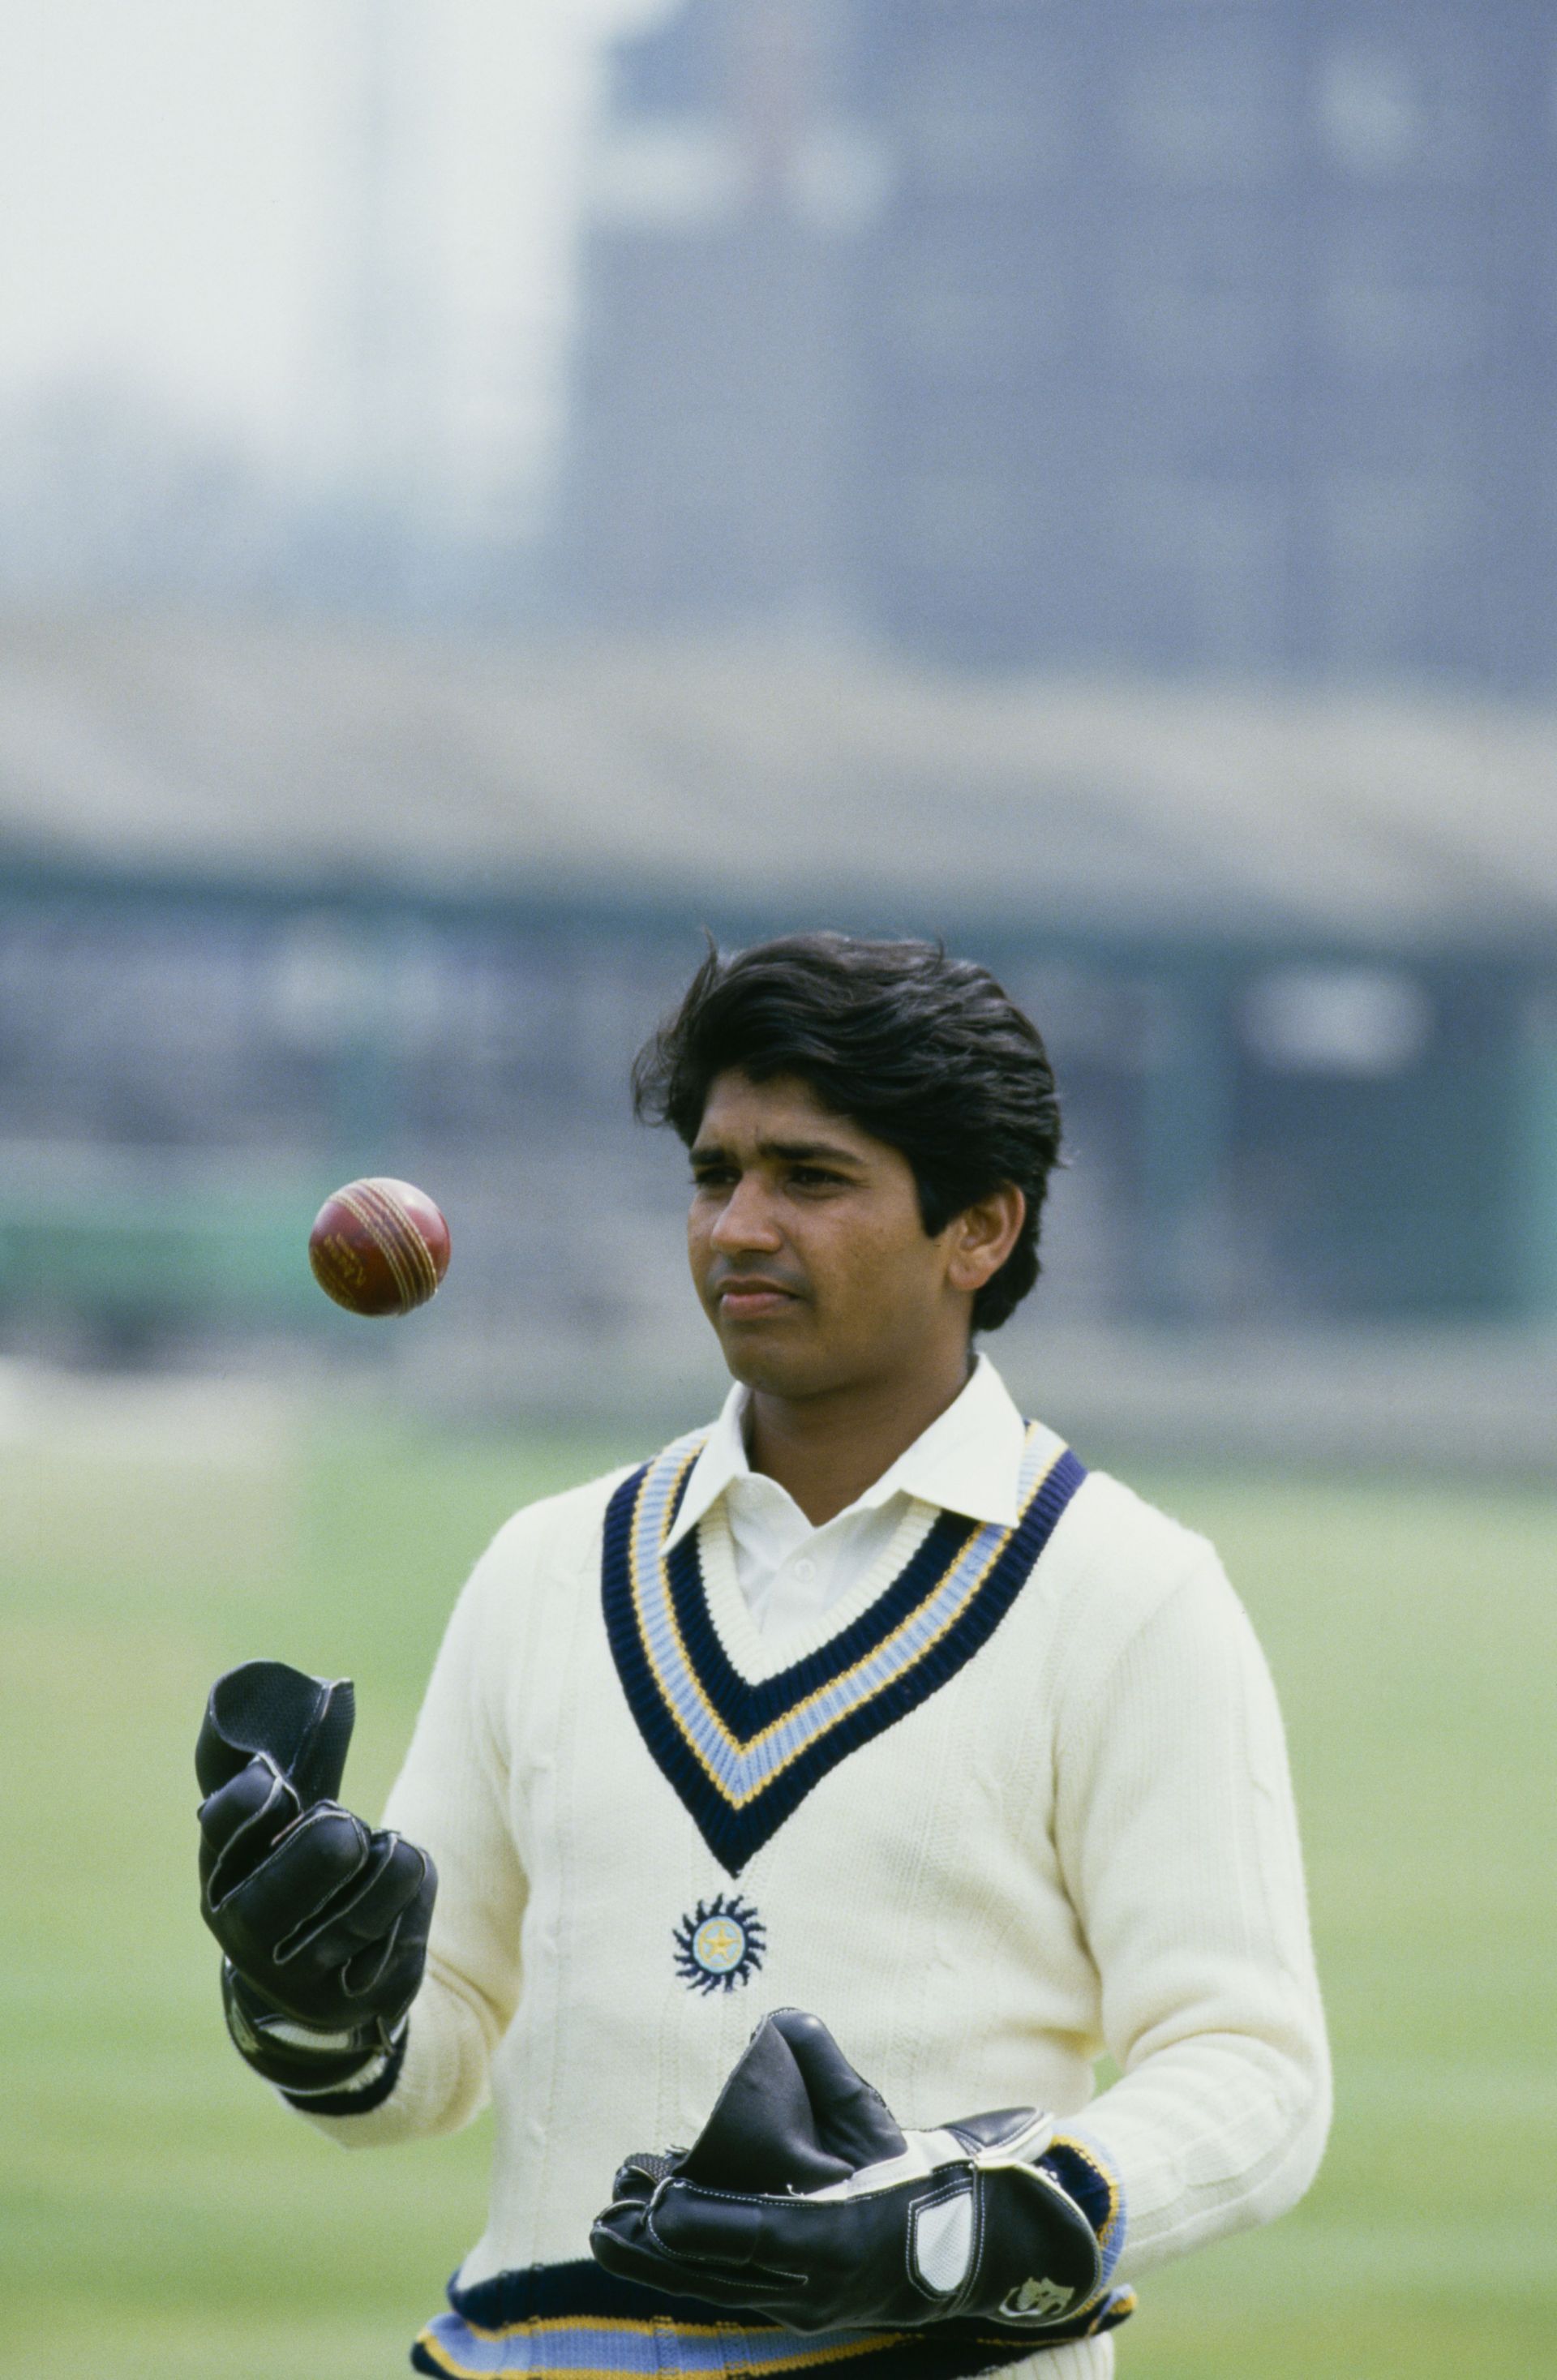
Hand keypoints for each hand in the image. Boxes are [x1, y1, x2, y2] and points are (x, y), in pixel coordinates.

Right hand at [195, 1660, 434, 2088]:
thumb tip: (333, 1690)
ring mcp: (305, 1978)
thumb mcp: (281, 1827)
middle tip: (348, 1829)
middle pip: (290, 1885)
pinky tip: (404, 1897)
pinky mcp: (363, 2000)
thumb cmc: (294, 1876)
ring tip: (391, 1852)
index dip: (248, 1805)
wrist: (310, 1987)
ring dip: (392, 1865)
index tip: (276, 1780)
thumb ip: (298, 1762)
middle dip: (325, 1850)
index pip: (223, 1833)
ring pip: (371, 1900)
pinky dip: (418, 1902)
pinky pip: (410, 1933)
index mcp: (222, 1878)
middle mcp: (250, 1935)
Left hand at [591, 2008, 1128, 2339]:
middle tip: (602, 2216)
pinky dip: (691, 2265)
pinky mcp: (800, 2308)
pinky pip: (731, 2289)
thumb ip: (828, 2070)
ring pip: (714, 2288)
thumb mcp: (881, 2125)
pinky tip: (658, 2238)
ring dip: (659, 2262)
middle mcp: (815, 2285)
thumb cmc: (928, 2179)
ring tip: (607, 2229)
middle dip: (652, 2248)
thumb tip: (784, 2020)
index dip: (696, 2223)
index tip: (653, 2200)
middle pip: (715, 2274)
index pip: (751, 2238)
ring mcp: (806, 2304)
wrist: (983, 2249)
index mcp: (837, 2239)